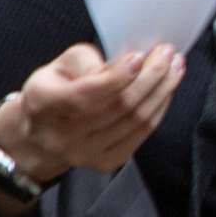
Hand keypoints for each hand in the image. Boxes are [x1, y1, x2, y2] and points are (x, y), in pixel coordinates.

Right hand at [0, 43, 186, 182]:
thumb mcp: (57, 67)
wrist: (41, 135)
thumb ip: (87, 61)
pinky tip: (166, 90)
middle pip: (119, 106)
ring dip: (162, 90)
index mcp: (44, 105)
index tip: (139, 56)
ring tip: (174, 67)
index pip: (84, 95)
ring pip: (136, 120)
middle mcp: (62, 136)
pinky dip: (159, 108)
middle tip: (167, 53)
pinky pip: (142, 134)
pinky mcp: (106, 163)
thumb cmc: (54, 91)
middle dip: (151, 76)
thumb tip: (128, 64)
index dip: (116, 77)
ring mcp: (85, 154)